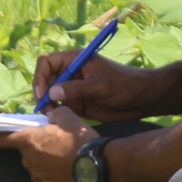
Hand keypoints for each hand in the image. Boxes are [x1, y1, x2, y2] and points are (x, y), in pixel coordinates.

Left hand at [0, 108, 93, 181]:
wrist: (100, 167)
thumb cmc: (80, 140)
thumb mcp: (67, 117)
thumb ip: (53, 116)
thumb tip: (51, 119)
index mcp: (29, 141)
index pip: (0, 138)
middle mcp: (29, 161)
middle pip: (28, 152)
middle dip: (38, 148)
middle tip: (58, 144)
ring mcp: (38, 179)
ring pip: (37, 166)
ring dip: (47, 162)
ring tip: (68, 159)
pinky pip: (47, 180)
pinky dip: (55, 175)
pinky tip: (70, 171)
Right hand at [32, 49, 153, 122]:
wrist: (142, 100)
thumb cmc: (124, 85)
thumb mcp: (100, 85)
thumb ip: (76, 89)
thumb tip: (51, 93)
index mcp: (74, 60)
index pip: (46, 62)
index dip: (40, 76)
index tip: (42, 93)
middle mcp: (70, 73)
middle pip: (44, 80)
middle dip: (41, 94)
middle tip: (46, 110)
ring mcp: (72, 89)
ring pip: (49, 96)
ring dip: (47, 106)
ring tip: (53, 116)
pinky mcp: (77, 104)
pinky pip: (59, 108)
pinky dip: (55, 114)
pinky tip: (59, 121)